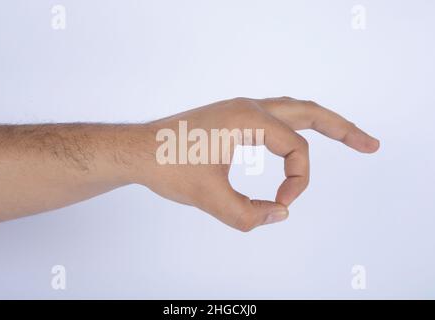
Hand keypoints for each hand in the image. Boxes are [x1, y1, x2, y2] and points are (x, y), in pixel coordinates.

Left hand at [139, 97, 379, 231]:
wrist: (137, 151)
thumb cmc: (168, 168)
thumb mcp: (211, 199)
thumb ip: (249, 215)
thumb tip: (279, 214)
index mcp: (250, 118)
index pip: (296, 151)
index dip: (298, 183)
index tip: (280, 205)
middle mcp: (250, 107)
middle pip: (309, 112)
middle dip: (343, 128)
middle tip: (371, 144)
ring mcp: (240, 110)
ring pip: (293, 110)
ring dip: (322, 122)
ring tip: (347, 135)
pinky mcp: (232, 118)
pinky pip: (274, 118)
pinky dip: (295, 128)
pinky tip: (296, 142)